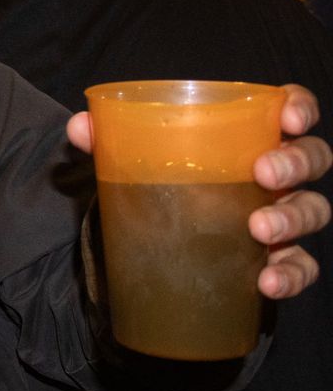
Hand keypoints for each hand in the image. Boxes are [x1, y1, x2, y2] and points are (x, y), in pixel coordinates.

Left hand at [68, 84, 331, 299]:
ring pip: (312, 211)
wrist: (159, 242)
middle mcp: (276, 174)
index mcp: (249, 136)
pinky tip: (267, 282)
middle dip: (295, 162)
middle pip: (312, 158)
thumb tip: (80, 126)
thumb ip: (108, 140)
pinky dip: (291, 275)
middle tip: (263, 173)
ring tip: (259, 229)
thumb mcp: (133, 160)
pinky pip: (300, 267)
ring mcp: (282, 216)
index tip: (287, 119)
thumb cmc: (161, 184)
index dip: (300, 108)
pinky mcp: (277, 259)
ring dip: (292, 218)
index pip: (291, 110)